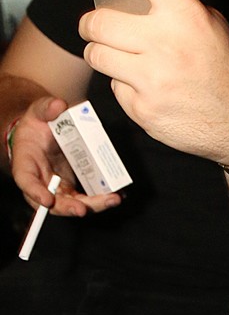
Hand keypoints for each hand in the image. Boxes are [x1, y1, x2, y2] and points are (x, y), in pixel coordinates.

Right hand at [9, 95, 120, 215]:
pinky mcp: (72, 186)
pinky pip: (86, 197)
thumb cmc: (37, 124)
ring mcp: (58, 186)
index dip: (35, 192)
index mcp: (26, 163)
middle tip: (85, 208)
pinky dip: (100, 198)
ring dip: (92, 205)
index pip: (26, 181)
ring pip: (72, 203)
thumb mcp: (38, 111)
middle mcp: (41, 181)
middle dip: (69, 206)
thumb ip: (46, 107)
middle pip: (52, 201)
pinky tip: (116, 195)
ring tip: (112, 199)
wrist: (45, 131)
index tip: (47, 199)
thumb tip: (59, 105)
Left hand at [81, 0, 228, 164]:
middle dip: (91, 23)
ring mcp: (152, 79)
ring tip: (119, 56)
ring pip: (96, 55)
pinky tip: (146, 87)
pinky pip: (114, 88)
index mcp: (186, 15)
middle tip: (96, 26)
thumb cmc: (228, 71)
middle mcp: (166, 44)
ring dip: (102, 53)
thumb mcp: (212, 24)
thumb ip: (174, 5)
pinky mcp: (143, 109)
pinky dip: (124, 86)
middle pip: (99, 21)